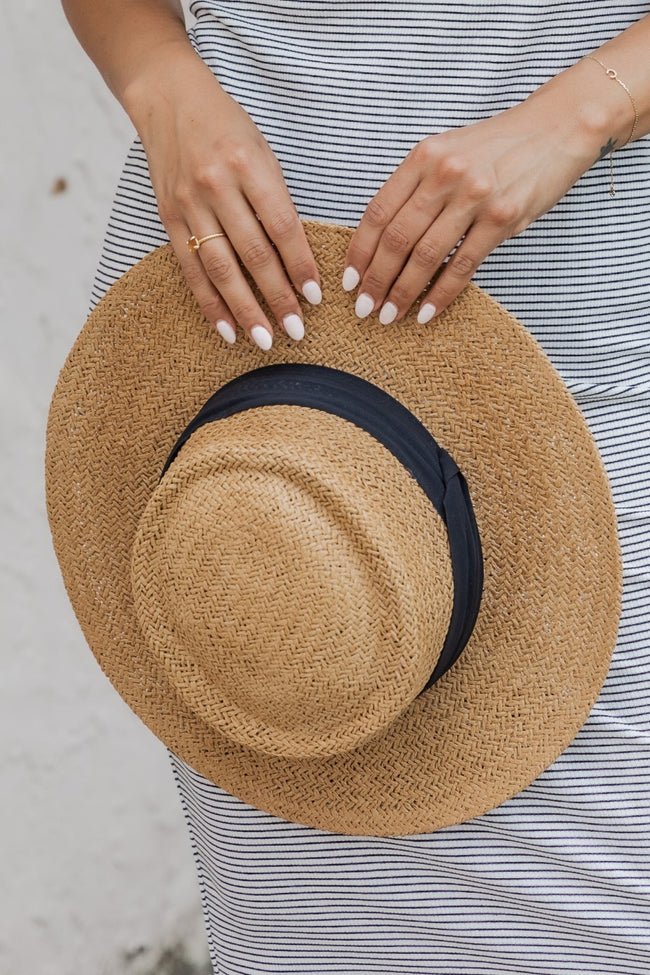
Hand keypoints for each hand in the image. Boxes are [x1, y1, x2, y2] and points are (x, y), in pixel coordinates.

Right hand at [123, 45, 321, 349]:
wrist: (167, 98)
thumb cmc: (226, 127)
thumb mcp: (261, 151)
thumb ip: (276, 200)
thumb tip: (297, 259)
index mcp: (247, 164)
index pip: (281, 226)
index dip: (300, 265)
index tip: (316, 297)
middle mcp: (216, 186)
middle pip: (252, 254)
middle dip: (277, 297)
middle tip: (297, 331)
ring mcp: (189, 204)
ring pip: (220, 269)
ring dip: (244, 309)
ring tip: (264, 339)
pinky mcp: (168, 218)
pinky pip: (191, 269)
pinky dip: (209, 303)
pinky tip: (226, 329)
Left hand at [341, 61, 617, 325]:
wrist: (558, 127)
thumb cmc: (497, 146)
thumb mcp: (448, 153)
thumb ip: (417, 187)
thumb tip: (385, 240)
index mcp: (423, 157)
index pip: (378, 212)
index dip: (359, 251)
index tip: (348, 282)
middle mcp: (444, 174)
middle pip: (397, 239)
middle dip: (375, 280)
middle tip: (364, 309)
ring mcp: (474, 196)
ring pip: (425, 256)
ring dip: (402, 293)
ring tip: (389, 317)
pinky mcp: (503, 218)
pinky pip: (462, 265)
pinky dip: (440, 294)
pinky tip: (426, 313)